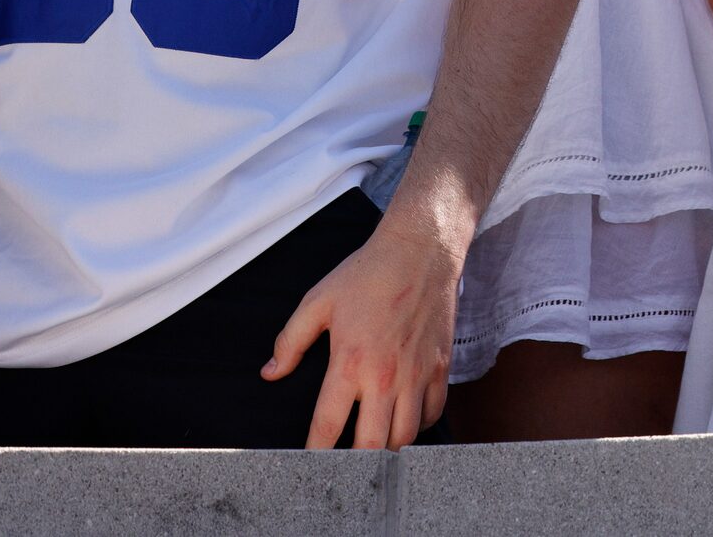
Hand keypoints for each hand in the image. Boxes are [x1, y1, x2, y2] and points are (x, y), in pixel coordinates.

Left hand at [262, 217, 462, 449]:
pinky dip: (419, 424)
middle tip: (343, 463)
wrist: (422, 249)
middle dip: (354, 463)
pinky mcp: (440, 365)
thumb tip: (271, 372)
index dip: (314, 454)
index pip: (327, 426)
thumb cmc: (368, 273)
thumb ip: (290, 341)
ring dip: (387, 447)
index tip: (308, 463)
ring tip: (373, 444)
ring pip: (406, 436)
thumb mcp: (317, 301)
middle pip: (371, 445)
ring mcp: (417, 373)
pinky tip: (405, 419)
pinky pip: (433, 412)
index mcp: (349, 362)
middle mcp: (385, 375)